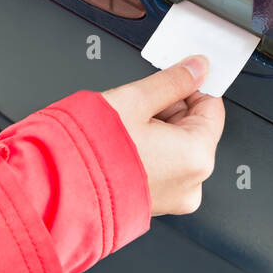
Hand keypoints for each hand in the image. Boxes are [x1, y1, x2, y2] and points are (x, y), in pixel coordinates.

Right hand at [102, 57, 224, 216]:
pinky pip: (165, 167)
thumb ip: (172, 81)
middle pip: (196, 128)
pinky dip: (151, 151)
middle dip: (171, 109)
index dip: (191, 86)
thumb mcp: (135, 100)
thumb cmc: (92, 152)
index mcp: (197, 156)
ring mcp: (174, 198)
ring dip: (159, 129)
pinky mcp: (155, 204)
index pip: (213, 107)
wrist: (59, 188)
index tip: (175, 77)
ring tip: (127, 124)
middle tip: (141, 102)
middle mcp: (192, 183)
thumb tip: (196, 68)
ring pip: (179, 147)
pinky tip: (125, 143)